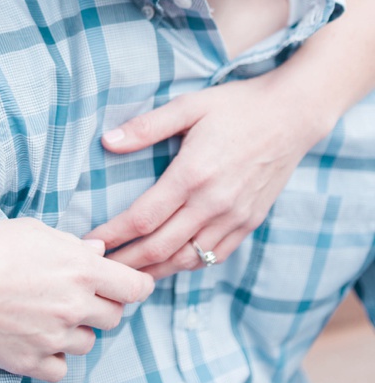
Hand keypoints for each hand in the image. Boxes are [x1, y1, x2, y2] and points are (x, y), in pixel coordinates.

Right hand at [0, 217, 153, 382]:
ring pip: (86, 343)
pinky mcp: (30, 362)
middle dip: (97, 306)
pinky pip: (60, 368)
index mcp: (81, 270)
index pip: (136, 288)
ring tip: (38, 313)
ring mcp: (53, 338)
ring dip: (71, 330)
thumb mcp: (30, 231)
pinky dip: (51, 356)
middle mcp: (74, 306)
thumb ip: (71, 245)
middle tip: (66, 295)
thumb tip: (99, 253)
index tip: (120, 286)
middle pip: (113, 317)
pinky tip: (30, 337)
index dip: (131, 286)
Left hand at [86, 77, 320, 279]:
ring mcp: (235, 217)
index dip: (114, 235)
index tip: (90, 243)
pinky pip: (215, 256)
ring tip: (128, 277)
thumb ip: (146, 127)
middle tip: (100, 270)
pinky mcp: (249, 222)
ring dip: (155, 271)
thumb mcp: (188, 106)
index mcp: (192, 175)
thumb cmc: (235, 107)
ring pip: (188, 259)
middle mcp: (214, 204)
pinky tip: (168, 264)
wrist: (292, 116)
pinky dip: (188, 265)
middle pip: (161, 247)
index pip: (143, 218)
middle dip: (127, 262)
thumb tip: (107, 142)